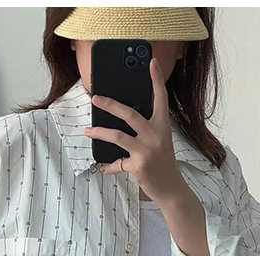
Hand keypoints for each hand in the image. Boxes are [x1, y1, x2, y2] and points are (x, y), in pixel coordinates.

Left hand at [83, 57, 187, 206]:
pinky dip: (110, 165)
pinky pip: (118, 162)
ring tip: (88, 130)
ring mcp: (147, 151)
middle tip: (95, 98)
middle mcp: (156, 135)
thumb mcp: (160, 142)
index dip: (156, 79)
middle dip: (110, 105)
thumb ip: (146, 129)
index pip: (161, 98)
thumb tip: (120, 119)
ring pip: (117, 136)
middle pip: (130, 114)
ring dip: (100, 132)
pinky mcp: (138, 165)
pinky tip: (104, 167)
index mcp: (163, 126)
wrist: (171, 189)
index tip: (152, 62)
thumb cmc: (163, 163)